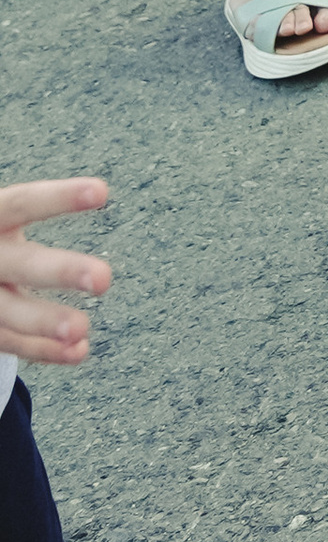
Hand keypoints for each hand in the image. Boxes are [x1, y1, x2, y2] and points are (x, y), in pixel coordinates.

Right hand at [0, 177, 111, 367]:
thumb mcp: (1, 217)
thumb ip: (26, 207)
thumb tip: (98, 191)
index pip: (22, 203)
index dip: (58, 198)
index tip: (101, 191)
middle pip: (21, 264)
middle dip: (61, 271)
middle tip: (104, 278)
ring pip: (9, 312)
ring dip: (46, 323)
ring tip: (82, 329)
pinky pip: (10, 341)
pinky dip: (43, 350)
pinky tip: (77, 351)